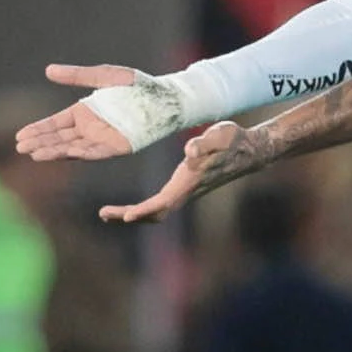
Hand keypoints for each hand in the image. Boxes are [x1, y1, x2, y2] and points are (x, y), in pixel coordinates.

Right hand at [14, 64, 141, 161]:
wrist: (164, 96)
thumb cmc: (137, 85)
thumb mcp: (103, 76)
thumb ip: (76, 76)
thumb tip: (48, 70)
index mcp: (85, 112)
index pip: (55, 124)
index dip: (39, 129)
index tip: (20, 135)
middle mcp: (90, 129)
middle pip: (59, 138)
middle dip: (40, 142)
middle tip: (20, 147)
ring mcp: (102, 139)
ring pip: (73, 148)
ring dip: (54, 151)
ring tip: (34, 154)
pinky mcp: (117, 148)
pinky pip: (94, 152)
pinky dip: (78, 153)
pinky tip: (63, 153)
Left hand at [99, 120, 269, 224]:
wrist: (248, 150)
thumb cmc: (232, 140)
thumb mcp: (221, 134)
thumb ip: (205, 143)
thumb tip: (190, 152)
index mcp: (190, 181)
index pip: (165, 201)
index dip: (146, 209)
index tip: (126, 216)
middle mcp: (186, 192)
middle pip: (155, 214)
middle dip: (129, 216)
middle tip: (103, 214)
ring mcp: (185, 193)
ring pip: (156, 213)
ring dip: (131, 216)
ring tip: (106, 214)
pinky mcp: (184, 190)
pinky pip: (159, 206)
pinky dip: (140, 210)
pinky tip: (125, 209)